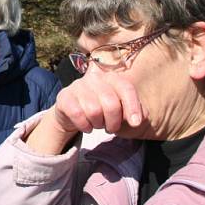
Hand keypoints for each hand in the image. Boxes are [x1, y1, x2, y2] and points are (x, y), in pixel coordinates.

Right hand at [26, 68, 145, 154]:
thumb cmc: (101, 111)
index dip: (133, 106)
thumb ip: (135, 111)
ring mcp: (78, 86)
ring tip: (97, 124)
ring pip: (94, 111)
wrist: (72, 114)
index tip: (135, 124)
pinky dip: (85, 126)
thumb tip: (140, 118)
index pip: (126, 88)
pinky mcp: (64, 97)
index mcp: (112, 78)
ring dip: (98, 124)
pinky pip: (78, 115)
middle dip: (113, 122)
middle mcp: (95, 78)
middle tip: (110, 127)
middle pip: (111, 103)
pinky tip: (86, 126)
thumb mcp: (120, 111)